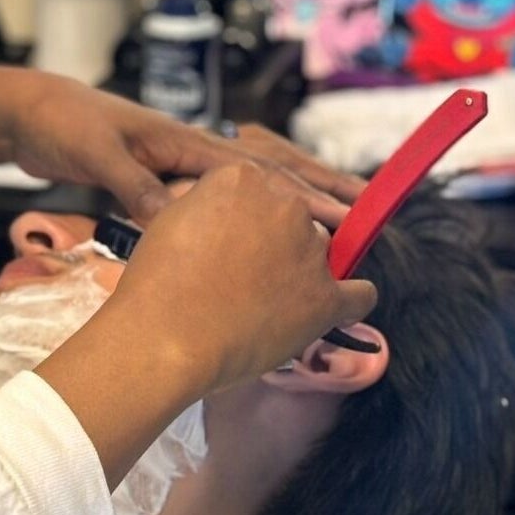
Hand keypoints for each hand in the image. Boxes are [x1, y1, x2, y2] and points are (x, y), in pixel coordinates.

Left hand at [0, 67, 360, 225]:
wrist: (29, 114)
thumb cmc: (62, 124)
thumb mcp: (96, 154)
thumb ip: (133, 183)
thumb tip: (174, 218)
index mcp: (182, 142)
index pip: (257, 170)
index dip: (302, 194)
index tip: (345, 214)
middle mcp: (188, 151)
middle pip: (267, 169)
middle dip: (316, 189)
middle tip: (363, 212)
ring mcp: (176, 164)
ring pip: (248, 184)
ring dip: (288, 200)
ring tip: (327, 222)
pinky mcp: (158, 179)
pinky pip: (216, 198)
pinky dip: (247, 211)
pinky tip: (258, 234)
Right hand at [36, 163, 376, 488]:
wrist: (164, 337)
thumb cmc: (156, 283)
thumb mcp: (170, 219)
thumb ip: (207, 203)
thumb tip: (224, 212)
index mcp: (242, 178)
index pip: (259, 190)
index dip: (242, 218)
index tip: (228, 242)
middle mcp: (284, 204)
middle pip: (292, 218)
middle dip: (273, 242)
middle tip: (240, 276)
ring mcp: (309, 251)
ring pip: (318, 254)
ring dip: (300, 272)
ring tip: (264, 304)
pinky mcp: (326, 298)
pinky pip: (359, 294)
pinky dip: (348, 302)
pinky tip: (330, 310)